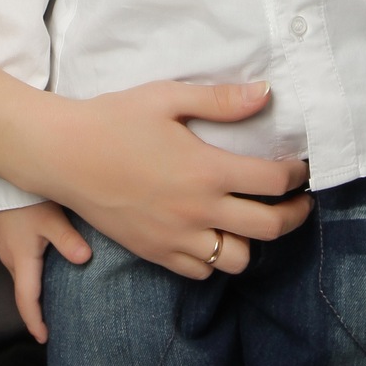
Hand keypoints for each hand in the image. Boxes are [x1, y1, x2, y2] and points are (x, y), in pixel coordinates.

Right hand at [0, 202, 90, 342]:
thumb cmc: (24, 199)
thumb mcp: (50, 219)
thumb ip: (68, 240)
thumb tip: (85, 259)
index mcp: (21, 261)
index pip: (26, 301)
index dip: (35, 322)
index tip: (44, 337)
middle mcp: (8, 258)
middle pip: (22, 288)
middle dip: (35, 304)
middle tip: (51, 315)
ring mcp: (1, 245)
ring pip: (18, 272)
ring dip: (31, 284)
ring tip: (49, 289)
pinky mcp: (0, 234)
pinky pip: (15, 258)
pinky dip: (27, 266)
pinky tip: (39, 257)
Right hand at [40, 79, 310, 279]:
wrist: (64, 155)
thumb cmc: (115, 119)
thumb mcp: (168, 97)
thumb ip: (220, 99)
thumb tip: (266, 93)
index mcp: (206, 170)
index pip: (272, 182)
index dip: (296, 176)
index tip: (300, 168)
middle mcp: (197, 211)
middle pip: (269, 228)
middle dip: (295, 215)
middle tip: (300, 203)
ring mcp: (176, 238)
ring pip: (238, 259)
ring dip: (254, 242)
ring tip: (254, 220)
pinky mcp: (155, 253)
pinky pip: (201, 272)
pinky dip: (216, 259)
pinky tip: (215, 235)